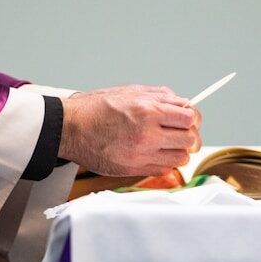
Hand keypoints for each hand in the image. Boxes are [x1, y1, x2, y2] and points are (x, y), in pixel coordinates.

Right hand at [59, 85, 201, 175]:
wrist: (70, 128)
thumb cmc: (96, 108)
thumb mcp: (130, 92)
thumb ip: (161, 97)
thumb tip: (183, 103)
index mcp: (148, 111)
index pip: (190, 118)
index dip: (190, 118)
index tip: (185, 118)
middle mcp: (147, 134)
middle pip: (190, 140)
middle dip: (187, 134)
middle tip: (178, 131)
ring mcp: (141, 154)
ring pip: (181, 158)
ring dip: (178, 150)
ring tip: (166, 143)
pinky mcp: (134, 169)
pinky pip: (165, 170)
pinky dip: (165, 162)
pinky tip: (155, 152)